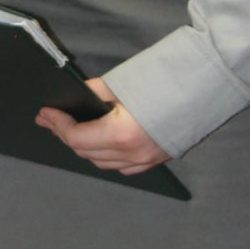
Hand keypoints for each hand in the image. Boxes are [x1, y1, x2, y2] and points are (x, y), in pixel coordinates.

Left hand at [35, 78, 166, 173]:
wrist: (205, 88)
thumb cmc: (164, 82)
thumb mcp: (122, 83)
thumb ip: (95, 92)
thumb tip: (76, 95)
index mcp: (120, 134)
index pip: (77, 137)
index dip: (57, 124)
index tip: (44, 113)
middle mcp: (132, 153)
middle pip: (86, 151)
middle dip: (65, 134)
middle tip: (50, 119)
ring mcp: (146, 159)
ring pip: (103, 162)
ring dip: (84, 147)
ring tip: (70, 130)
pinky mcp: (157, 159)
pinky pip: (123, 166)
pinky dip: (107, 157)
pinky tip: (99, 144)